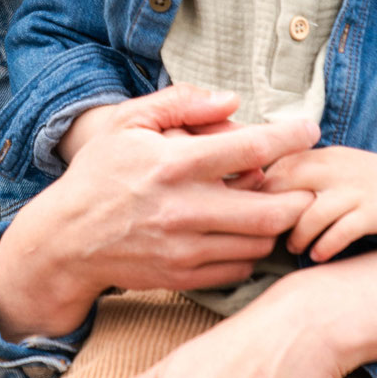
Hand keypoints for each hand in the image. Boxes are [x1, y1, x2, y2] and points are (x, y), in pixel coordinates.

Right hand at [0, 86, 318, 340]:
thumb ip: (180, 102)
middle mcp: (185, 208)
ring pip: (261, 242)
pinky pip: (240, 268)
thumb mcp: (127, 123)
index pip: (251, 148)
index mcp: (174, 164)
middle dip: (298, 197)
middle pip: (272, 209)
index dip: (290, 137)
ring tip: (269, 207)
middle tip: (301, 185)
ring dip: (274, 224)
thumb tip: (232, 101)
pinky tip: (240, 234)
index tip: (310, 130)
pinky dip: (251, 251)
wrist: (66, 240)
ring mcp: (185, 248)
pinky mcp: (184, 276)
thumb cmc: (99, 174)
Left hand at [263, 147, 376, 261]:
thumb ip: (300, 172)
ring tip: (293, 247)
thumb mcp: (333, 164)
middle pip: (286, 191)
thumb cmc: (365, 179)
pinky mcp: (373, 213)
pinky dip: (324, 247)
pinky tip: (318, 255)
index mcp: (320, 156)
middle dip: (272, 216)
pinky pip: (340, 233)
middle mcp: (334, 170)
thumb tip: (256, 191)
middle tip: (266, 235)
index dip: (258, 194)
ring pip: (310, 216)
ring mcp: (354, 191)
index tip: (250, 213)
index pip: (275, 170)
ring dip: (297, 237)